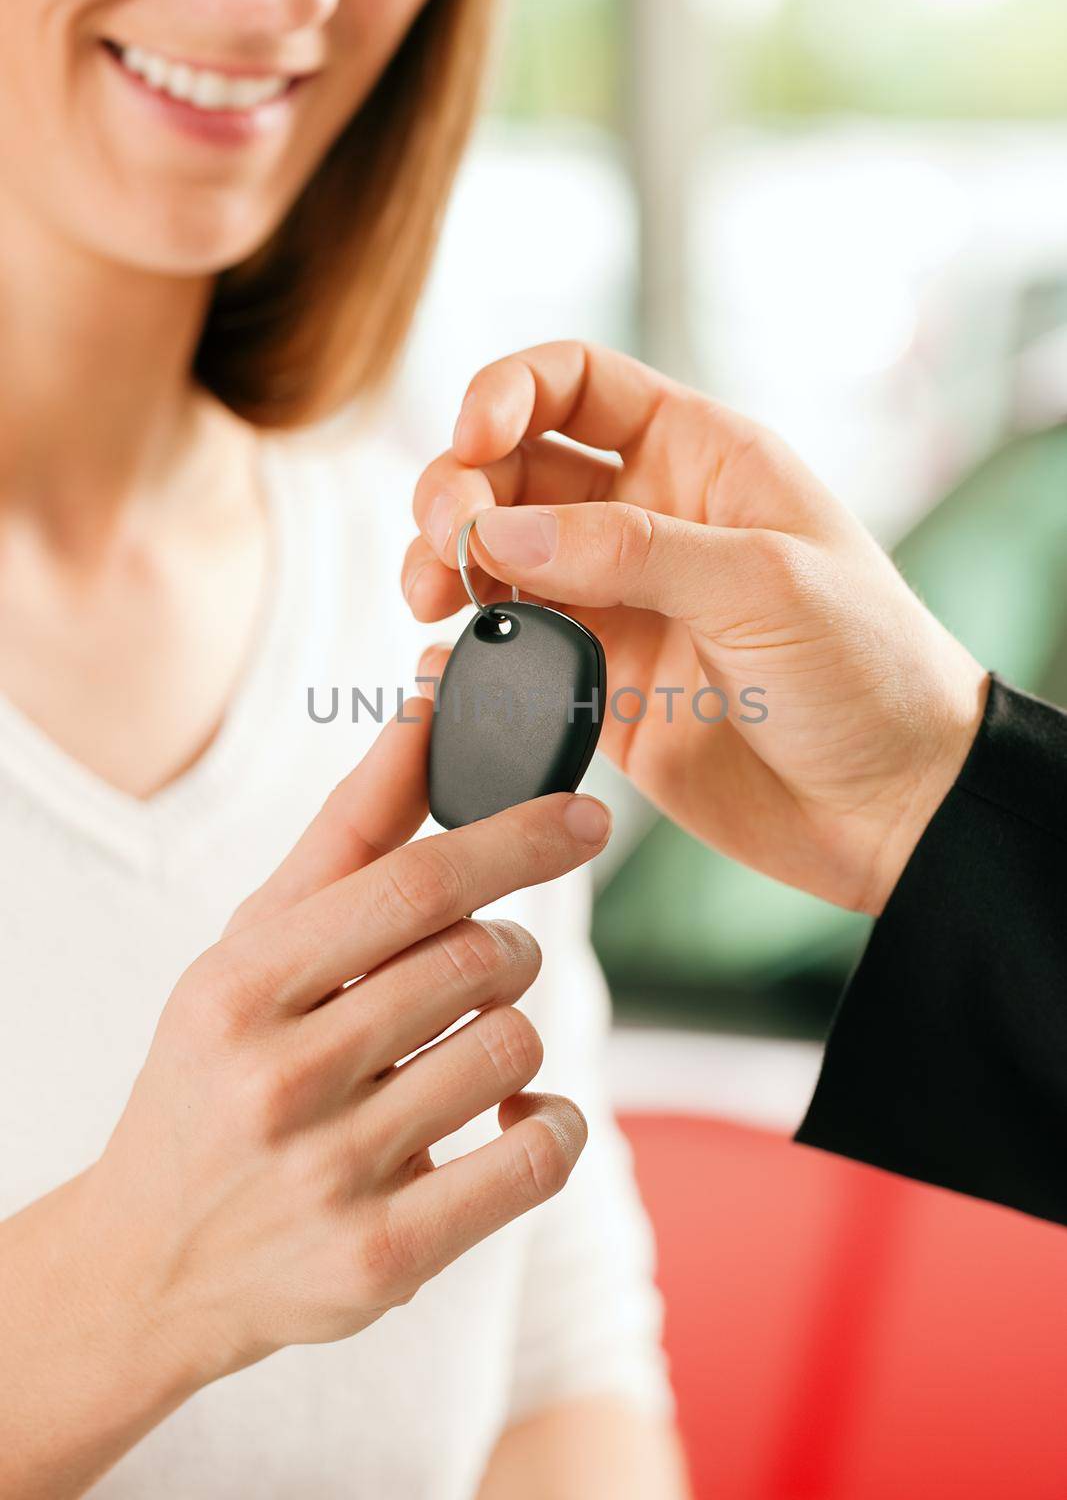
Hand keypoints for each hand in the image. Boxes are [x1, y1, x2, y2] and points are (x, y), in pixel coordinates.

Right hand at [80, 700, 606, 1388]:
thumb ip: (348, 833)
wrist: (149, 1265)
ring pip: (512, 1047)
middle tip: (482, 965)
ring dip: (518, 1033)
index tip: (583, 816)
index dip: (516, 838)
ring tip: (472, 1047)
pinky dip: (552, 1126)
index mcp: (241, 984)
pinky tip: (512, 1118)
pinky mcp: (384, 1260)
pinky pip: (534, 1162)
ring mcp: (331, 1176)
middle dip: (507, 948)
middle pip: (476, 961)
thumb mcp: (251, 949)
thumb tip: (425, 707)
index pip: (412, 884)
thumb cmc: (215, 1074)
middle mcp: (278, 1078)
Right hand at [403, 341, 987, 915]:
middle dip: (462, 488)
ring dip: (449, 563)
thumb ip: (627, 550)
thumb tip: (498, 533)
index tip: (471, 441)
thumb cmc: (866, 670)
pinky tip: (449, 655)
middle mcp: (649, 518)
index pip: (576, 384)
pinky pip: (513, 647)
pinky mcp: (600, 683)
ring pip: (500, 556)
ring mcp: (620, 601)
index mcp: (701, 458)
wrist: (892, 805)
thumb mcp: (762, 585)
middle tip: (449, 542)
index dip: (507, 393)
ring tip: (430, 595)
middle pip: (516, 467)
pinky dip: (468, 645)